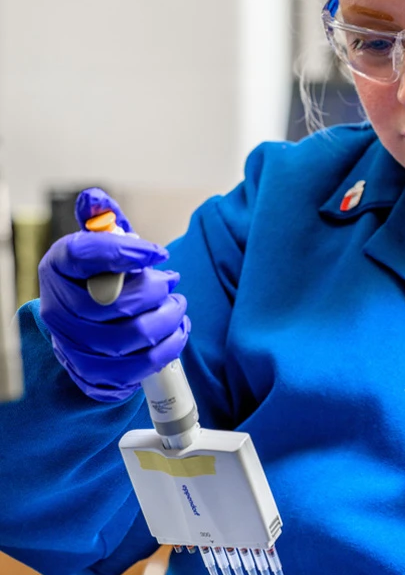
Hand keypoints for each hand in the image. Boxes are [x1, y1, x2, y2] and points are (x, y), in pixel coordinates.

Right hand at [38, 187, 189, 401]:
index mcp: (58, 268)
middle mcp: (57, 308)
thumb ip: (103, 220)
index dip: (126, 251)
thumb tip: (95, 200)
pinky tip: (177, 332)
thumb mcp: (99, 245)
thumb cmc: (98, 279)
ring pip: (129, 337)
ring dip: (166, 319)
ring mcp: (72, 346)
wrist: (84, 326)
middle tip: (172, 282)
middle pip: (113, 303)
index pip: (85, 254)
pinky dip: (166, 349)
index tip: (159, 253)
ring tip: (178, 306)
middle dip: (155, 291)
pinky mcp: (91, 374)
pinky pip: (135, 369)